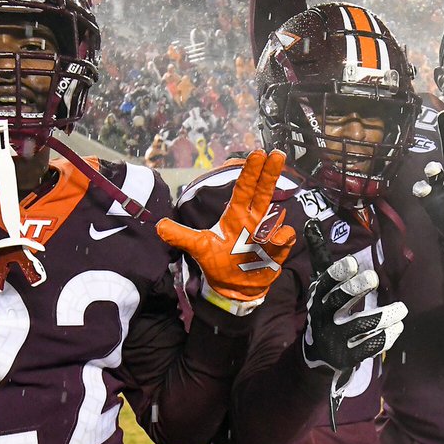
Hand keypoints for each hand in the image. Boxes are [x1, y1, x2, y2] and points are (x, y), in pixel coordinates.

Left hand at [157, 149, 296, 314]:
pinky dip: (281, 238)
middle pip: (263, 192)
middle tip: (277, 153)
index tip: (258, 153)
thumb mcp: (199, 248)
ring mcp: (267, 234)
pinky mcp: (277, 250)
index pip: (244, 189)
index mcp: (236, 216)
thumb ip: (181, 236)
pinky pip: (284, 238)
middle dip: (270, 173)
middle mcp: (253, 220)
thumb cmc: (220, 263)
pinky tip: (276, 241)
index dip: (250, 172)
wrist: (236, 289)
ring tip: (267, 230)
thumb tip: (159, 226)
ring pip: (276, 216)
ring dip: (274, 218)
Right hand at [301, 220, 405, 382]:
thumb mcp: (321, 284)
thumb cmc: (326, 309)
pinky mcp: (347, 357)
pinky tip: (398, 328)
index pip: (325, 282)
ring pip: (358, 325)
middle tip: (374, 277)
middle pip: (338, 301)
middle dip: (355, 288)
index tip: (353, 261)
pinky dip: (384, 337)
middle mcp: (323, 317)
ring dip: (382, 316)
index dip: (337, 273)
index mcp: (318, 297)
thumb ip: (320, 255)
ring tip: (402, 308)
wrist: (317, 356)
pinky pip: (367, 347)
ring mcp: (334, 339)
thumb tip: (312, 221)